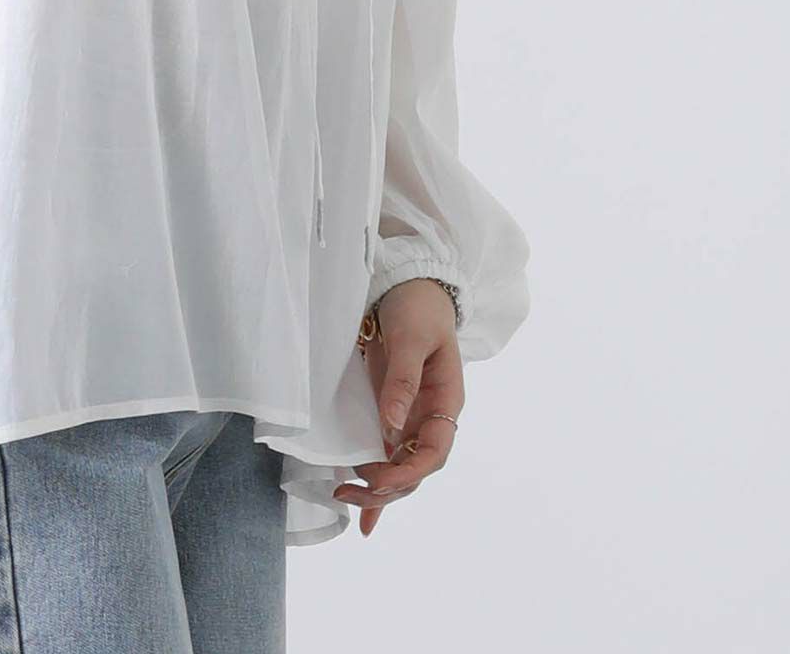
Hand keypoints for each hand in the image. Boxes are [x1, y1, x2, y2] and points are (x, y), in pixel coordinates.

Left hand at [335, 278, 464, 537]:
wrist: (411, 284)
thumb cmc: (418, 308)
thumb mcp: (411, 337)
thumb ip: (403, 379)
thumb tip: (392, 425)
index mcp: (446, 401)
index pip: (435, 451)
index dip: (409, 472)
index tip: (379, 479)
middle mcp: (431, 416)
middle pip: (416, 468)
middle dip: (386, 487)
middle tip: (348, 491)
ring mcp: (411, 416)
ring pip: (399, 466)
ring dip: (377, 487)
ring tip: (343, 495)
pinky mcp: (391, 410)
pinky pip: (385, 452)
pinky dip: (375, 479)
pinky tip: (361, 505)